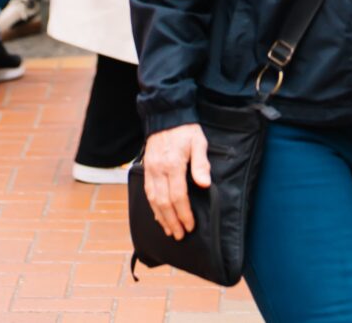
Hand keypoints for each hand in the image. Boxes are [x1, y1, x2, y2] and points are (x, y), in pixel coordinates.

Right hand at [141, 122, 210, 238]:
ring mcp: (150, 170)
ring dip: (161, 218)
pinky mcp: (146, 169)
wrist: (165, 116)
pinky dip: (153, 207)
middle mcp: (159, 170)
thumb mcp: (198, 142)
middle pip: (163, 202)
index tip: (190, 225)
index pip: (178, 196)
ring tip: (170, 230)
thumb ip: (201, 164)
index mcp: (173, 164)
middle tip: (180, 235)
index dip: (184, 213)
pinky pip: (148, 192)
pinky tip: (159, 216)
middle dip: (172, 221)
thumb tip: (205, 184)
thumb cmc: (185, 130)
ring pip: (153, 200)